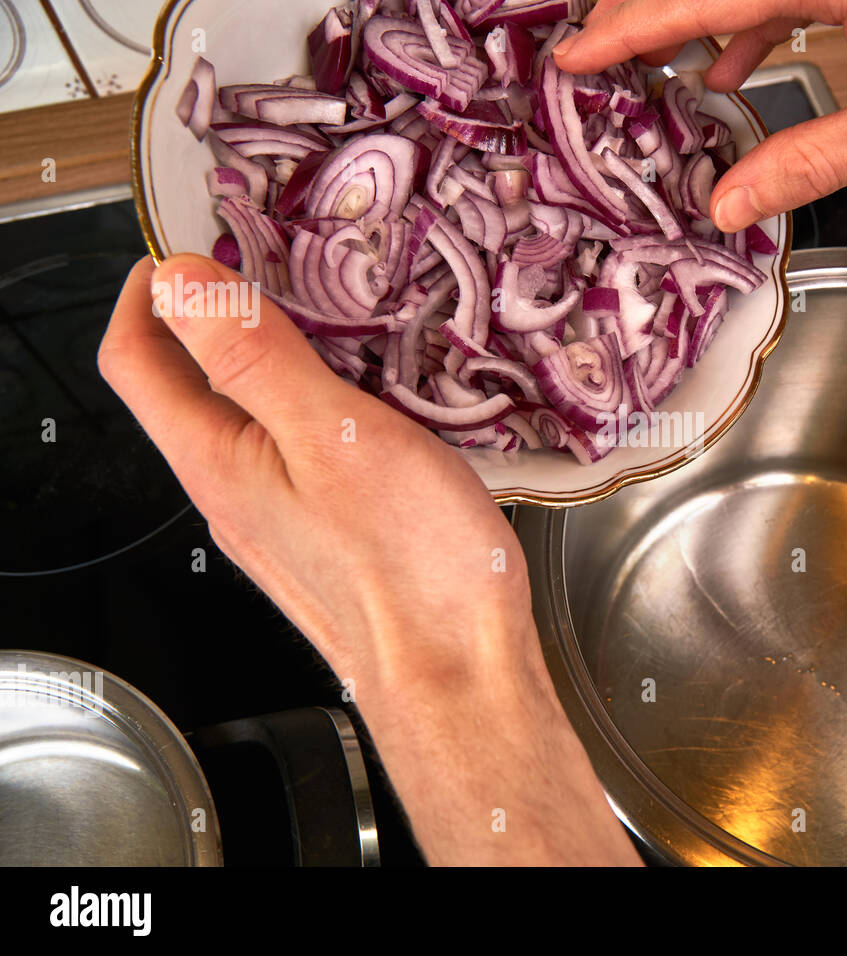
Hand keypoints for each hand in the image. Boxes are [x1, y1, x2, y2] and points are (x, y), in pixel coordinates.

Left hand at [99, 254, 641, 864]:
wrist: (458, 673)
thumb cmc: (409, 566)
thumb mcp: (331, 436)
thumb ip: (252, 357)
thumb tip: (186, 280)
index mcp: (216, 460)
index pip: (134, 361)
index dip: (146, 291)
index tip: (190, 247)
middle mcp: (231, 493)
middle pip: (185, 388)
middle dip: (212, 318)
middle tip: (274, 270)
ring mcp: (276, 519)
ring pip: (245, 420)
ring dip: (268, 361)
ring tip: (329, 323)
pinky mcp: (323, 536)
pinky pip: (293, 454)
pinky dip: (312, 406)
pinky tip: (369, 401)